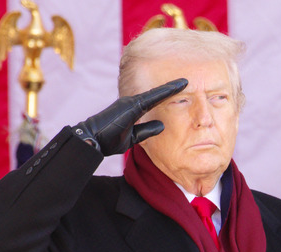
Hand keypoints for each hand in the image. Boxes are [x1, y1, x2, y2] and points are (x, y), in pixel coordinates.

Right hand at [72, 78, 187, 155]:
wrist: (93, 140)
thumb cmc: (109, 140)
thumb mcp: (134, 136)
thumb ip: (147, 130)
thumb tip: (162, 126)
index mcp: (133, 109)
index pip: (155, 101)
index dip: (168, 95)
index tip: (181, 89)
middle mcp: (133, 102)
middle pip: (157, 94)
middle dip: (171, 88)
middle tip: (186, 82)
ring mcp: (131, 102)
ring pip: (155, 93)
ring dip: (170, 87)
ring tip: (185, 82)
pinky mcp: (130, 104)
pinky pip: (151, 97)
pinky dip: (164, 91)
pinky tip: (176, 87)